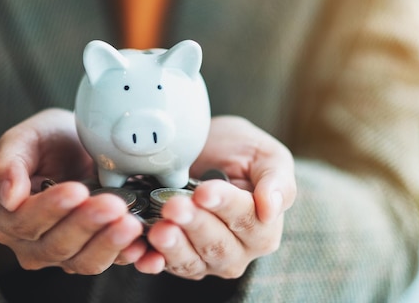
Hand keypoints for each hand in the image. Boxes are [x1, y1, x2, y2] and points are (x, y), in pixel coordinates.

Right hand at [0, 108, 144, 273]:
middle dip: (87, 224)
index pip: (25, 221)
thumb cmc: (48, 143)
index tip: (76, 190)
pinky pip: (110, 261)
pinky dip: (126, 254)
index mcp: (6, 218)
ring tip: (129, 221)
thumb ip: (7, 164)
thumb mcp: (24, 139)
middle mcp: (31, 244)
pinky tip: (140, 242)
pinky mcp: (94, 253)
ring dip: (108, 242)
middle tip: (112, 204)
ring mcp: (64, 254)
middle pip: (57, 244)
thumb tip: (8, 196)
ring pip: (84, 260)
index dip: (51, 208)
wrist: (79, 147)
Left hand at [134, 115, 295, 278]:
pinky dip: (152, 260)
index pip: (247, 219)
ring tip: (159, 229)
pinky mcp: (179, 261)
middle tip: (174, 206)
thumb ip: (276, 180)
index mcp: (264, 227)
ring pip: (192, 260)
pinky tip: (142, 252)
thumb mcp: (265, 155)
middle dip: (194, 224)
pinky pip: (165, 265)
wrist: (207, 153)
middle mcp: (238, 250)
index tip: (204, 191)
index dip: (225, 205)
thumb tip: (272, 208)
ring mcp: (208, 260)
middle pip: (217, 244)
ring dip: (173, 246)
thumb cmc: (239, 153)